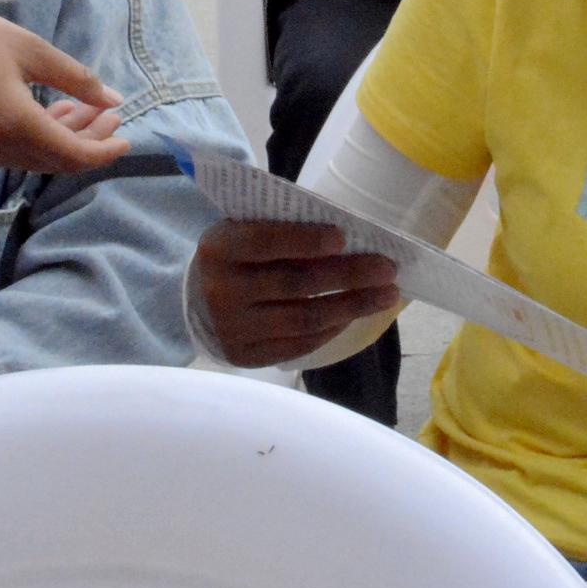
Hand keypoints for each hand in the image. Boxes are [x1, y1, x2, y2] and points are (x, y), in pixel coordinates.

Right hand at [0, 0, 127, 173]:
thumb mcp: (31, 50)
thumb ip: (77, 80)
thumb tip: (113, 102)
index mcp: (15, 125)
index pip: (73, 156)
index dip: (104, 150)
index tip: (126, 137)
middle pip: (55, 160)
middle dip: (87, 139)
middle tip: (109, 112)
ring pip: (33, 156)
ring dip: (62, 136)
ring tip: (82, 106)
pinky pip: (11, 152)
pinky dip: (35, 136)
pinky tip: (50, 110)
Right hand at [192, 220, 400, 368]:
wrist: (199, 301)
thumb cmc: (237, 256)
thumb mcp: (245, 231)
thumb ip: (281, 230)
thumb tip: (346, 238)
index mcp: (219, 248)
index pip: (265, 243)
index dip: (305, 241)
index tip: (344, 236)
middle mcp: (222, 291)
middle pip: (295, 284)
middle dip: (348, 275)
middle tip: (387, 268)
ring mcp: (234, 329)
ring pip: (304, 319)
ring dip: (352, 306)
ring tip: (386, 294)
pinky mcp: (247, 356)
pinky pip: (299, 344)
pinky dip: (332, 328)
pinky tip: (355, 314)